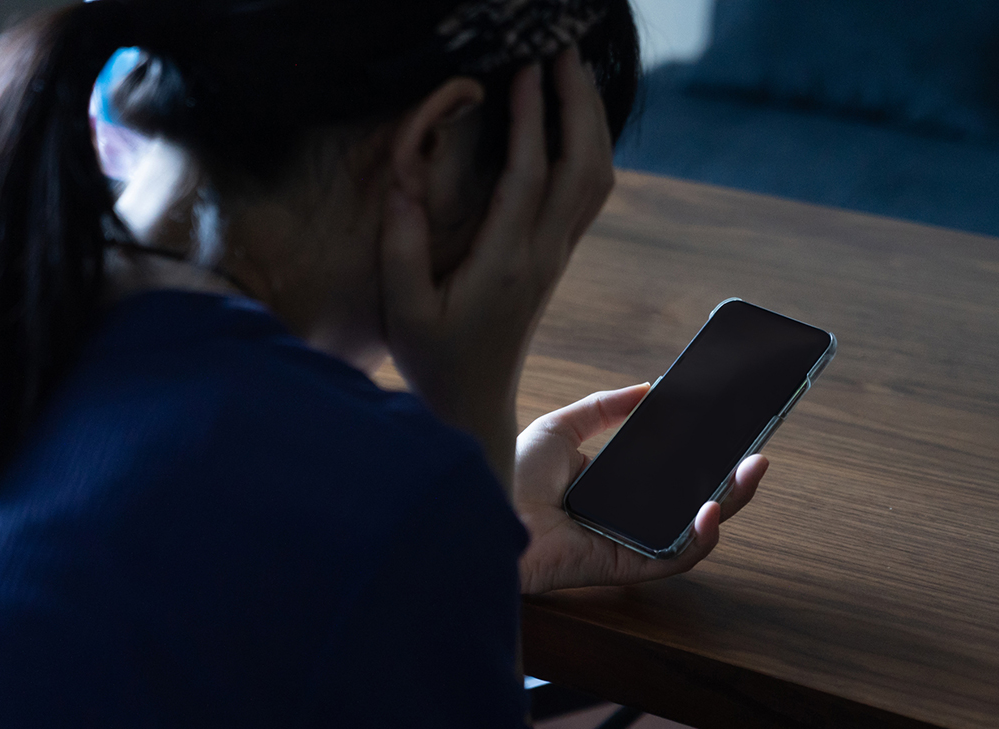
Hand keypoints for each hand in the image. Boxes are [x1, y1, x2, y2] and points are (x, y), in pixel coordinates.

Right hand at [378, 48, 614, 491]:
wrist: (474, 407)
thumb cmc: (434, 362)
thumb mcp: (404, 311)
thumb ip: (403, 247)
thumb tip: (403, 182)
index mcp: (504, 264)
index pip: (528, 177)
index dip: (531, 119)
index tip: (526, 68)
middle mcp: (541, 257)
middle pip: (583, 169)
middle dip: (579, 105)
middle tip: (564, 51)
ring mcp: (554, 258)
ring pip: (595, 181)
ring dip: (590, 124)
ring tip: (572, 74)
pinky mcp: (554, 260)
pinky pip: (586, 197)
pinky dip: (588, 151)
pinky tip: (572, 124)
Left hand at [515, 384, 769, 594]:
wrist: (480, 505)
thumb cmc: (507, 470)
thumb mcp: (562, 427)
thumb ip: (604, 407)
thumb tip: (648, 388)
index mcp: (613, 489)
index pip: (671, 476)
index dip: (705, 457)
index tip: (733, 430)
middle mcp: (626, 519)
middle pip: (693, 504)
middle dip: (732, 481)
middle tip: (758, 451)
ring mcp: (629, 544)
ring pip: (694, 531)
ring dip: (730, 503)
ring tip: (753, 470)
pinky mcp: (625, 567)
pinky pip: (676, 558)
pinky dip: (701, 537)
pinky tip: (714, 508)